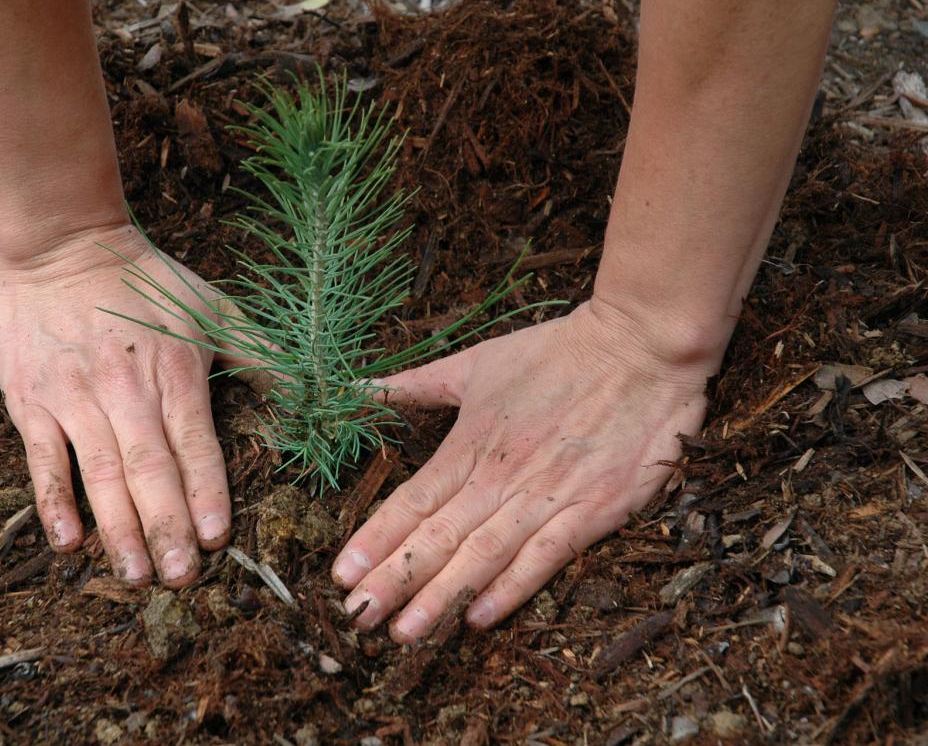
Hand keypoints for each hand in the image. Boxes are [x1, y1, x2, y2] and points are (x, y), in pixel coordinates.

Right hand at [0, 222, 232, 587]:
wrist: (62, 244)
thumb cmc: (146, 280)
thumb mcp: (213, 307)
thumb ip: (262, 354)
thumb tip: (317, 391)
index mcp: (174, 371)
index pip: (194, 442)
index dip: (206, 491)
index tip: (217, 538)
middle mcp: (126, 388)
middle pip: (149, 468)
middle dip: (166, 526)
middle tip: (181, 579)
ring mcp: (75, 397)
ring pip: (99, 473)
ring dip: (118, 527)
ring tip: (135, 575)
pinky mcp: (32, 400)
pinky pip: (43, 458)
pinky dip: (54, 501)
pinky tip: (68, 542)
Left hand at [332, 299, 715, 639]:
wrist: (640, 347)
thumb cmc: (556, 353)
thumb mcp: (477, 362)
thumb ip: (417, 384)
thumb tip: (360, 389)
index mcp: (470, 443)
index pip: (412, 501)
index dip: (375, 540)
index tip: (340, 575)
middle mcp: (501, 477)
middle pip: (438, 537)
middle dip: (394, 580)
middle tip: (357, 618)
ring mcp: (546, 497)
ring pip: (482, 555)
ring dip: (440, 597)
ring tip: (404, 633)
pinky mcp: (593, 511)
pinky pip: (545, 558)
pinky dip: (511, 589)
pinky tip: (478, 619)